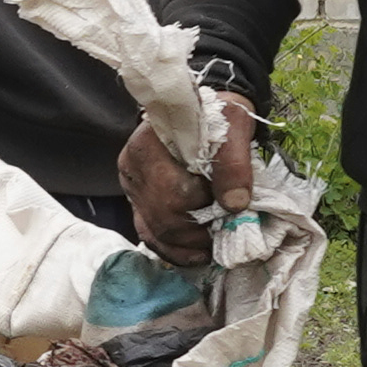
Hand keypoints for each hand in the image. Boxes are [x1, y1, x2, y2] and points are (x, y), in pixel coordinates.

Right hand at [116, 90, 260, 265]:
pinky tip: (198, 253)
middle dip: (199, 230)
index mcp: (148, 145)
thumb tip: (234, 204)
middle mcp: (131, 168)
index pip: (172, 191)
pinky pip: (151, 236)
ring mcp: (132, 189)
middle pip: (162, 216)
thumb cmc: (217, 118)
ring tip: (215, 241)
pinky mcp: (139, 203)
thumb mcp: (233, 126)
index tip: (228, 200)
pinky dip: (176, 251)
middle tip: (226, 227)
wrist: (205, 114)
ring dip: (189, 245)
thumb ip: (234, 163)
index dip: (204, 204)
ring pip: (155, 232)